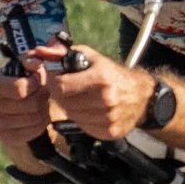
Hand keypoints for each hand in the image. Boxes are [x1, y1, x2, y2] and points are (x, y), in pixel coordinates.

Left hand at [27, 41, 153, 144]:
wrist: (143, 96)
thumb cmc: (113, 74)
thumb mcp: (92, 57)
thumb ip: (64, 53)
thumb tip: (41, 51)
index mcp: (102, 78)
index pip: (61, 86)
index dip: (53, 83)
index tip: (54, 79)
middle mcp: (106, 100)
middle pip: (65, 103)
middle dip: (61, 95)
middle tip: (67, 89)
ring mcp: (109, 118)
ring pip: (72, 116)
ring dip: (71, 108)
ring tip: (80, 98)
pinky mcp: (110, 132)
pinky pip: (84, 127)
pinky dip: (82, 119)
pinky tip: (89, 110)